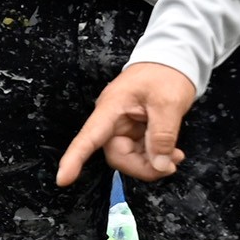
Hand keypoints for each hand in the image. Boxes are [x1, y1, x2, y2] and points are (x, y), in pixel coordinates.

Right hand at [57, 60, 199, 185]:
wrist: (173, 60)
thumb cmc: (166, 74)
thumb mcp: (168, 103)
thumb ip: (163, 135)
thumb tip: (159, 165)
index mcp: (112, 107)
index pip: (89, 136)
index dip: (75, 158)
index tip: (63, 179)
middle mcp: (112, 120)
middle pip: (116, 155)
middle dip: (142, 166)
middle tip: (170, 166)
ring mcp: (123, 127)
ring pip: (129, 157)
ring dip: (152, 163)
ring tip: (176, 157)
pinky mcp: (134, 131)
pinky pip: (139, 153)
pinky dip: (156, 158)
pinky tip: (172, 154)